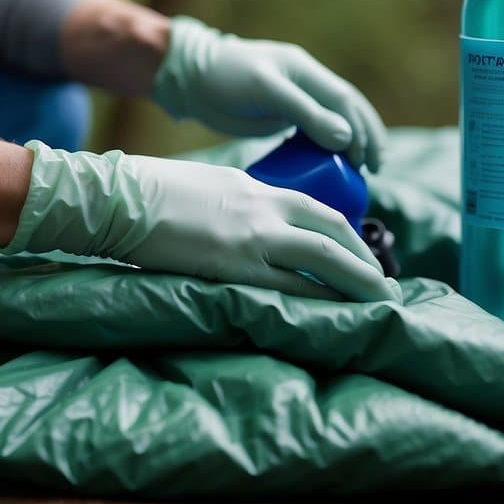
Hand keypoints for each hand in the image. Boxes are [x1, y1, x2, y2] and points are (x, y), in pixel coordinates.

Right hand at [5, 141, 400, 302]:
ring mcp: (251, 236)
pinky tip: (333, 315)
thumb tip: (245, 232)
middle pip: (332, 231)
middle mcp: (263, 208)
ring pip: (324, 257)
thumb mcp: (205, 190)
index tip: (361, 254)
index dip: (347, 234)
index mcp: (255, 188)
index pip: (317, 210)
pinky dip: (317, 300)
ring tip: (380, 301)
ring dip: (357, 280)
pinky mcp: (233, 265)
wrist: (118, 197)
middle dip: (364, 258)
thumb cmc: (149, 193)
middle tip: (384, 284)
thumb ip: (235, 208)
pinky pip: (288, 286)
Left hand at [152, 16, 386, 171]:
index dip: (362, 129)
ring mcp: (292, 100)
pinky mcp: (278, 115)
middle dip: (365, 138)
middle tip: (374, 169)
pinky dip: (324, 148)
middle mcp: (304, 83)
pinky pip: (310, 132)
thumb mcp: (265, 91)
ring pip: (332, 121)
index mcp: (305, 70)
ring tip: (359, 172)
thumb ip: (305, 112)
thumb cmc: (224, 77)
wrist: (189, 78)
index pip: (345, 101)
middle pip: (347, 110)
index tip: (367, 161)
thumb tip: (346, 137)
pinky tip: (329, 166)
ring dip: (349, 144)